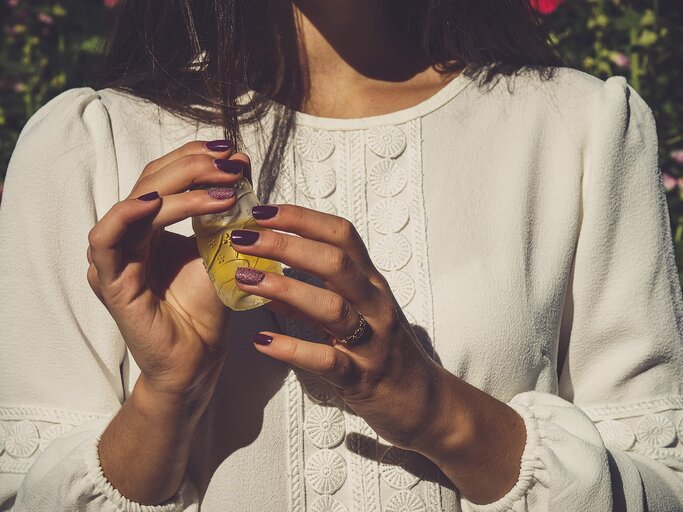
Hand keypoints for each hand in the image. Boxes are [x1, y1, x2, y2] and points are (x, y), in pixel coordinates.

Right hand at [86, 140, 248, 399]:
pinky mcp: (110, 280)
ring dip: (179, 187)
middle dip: (195, 166)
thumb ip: (219, 215)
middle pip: (152, 181)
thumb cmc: (206, 307)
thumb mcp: (217, 250)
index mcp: (151, 226)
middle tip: (232, 162)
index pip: (166, 177)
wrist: (198, 357)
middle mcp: (130, 235)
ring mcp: (116, 256)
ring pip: (137, 203)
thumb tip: (238, 172)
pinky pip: (106, 239)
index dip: (196, 159)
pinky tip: (157, 202)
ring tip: (222, 186)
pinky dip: (128, 214)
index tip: (235, 153)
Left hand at [229, 204, 526, 503]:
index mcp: (371, 283)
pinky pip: (328, 361)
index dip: (302, 218)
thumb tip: (269, 278)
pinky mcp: (362, 378)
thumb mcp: (356, 314)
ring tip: (245, 280)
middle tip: (244, 238)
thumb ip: (315, 294)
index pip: (341, 236)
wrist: (423, 402)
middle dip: (287, 245)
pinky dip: (294, 349)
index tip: (261, 210)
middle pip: (335, 262)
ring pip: (332, 307)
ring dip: (285, 289)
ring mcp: (372, 341)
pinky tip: (262, 341)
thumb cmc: (383, 351)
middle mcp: (375, 305)